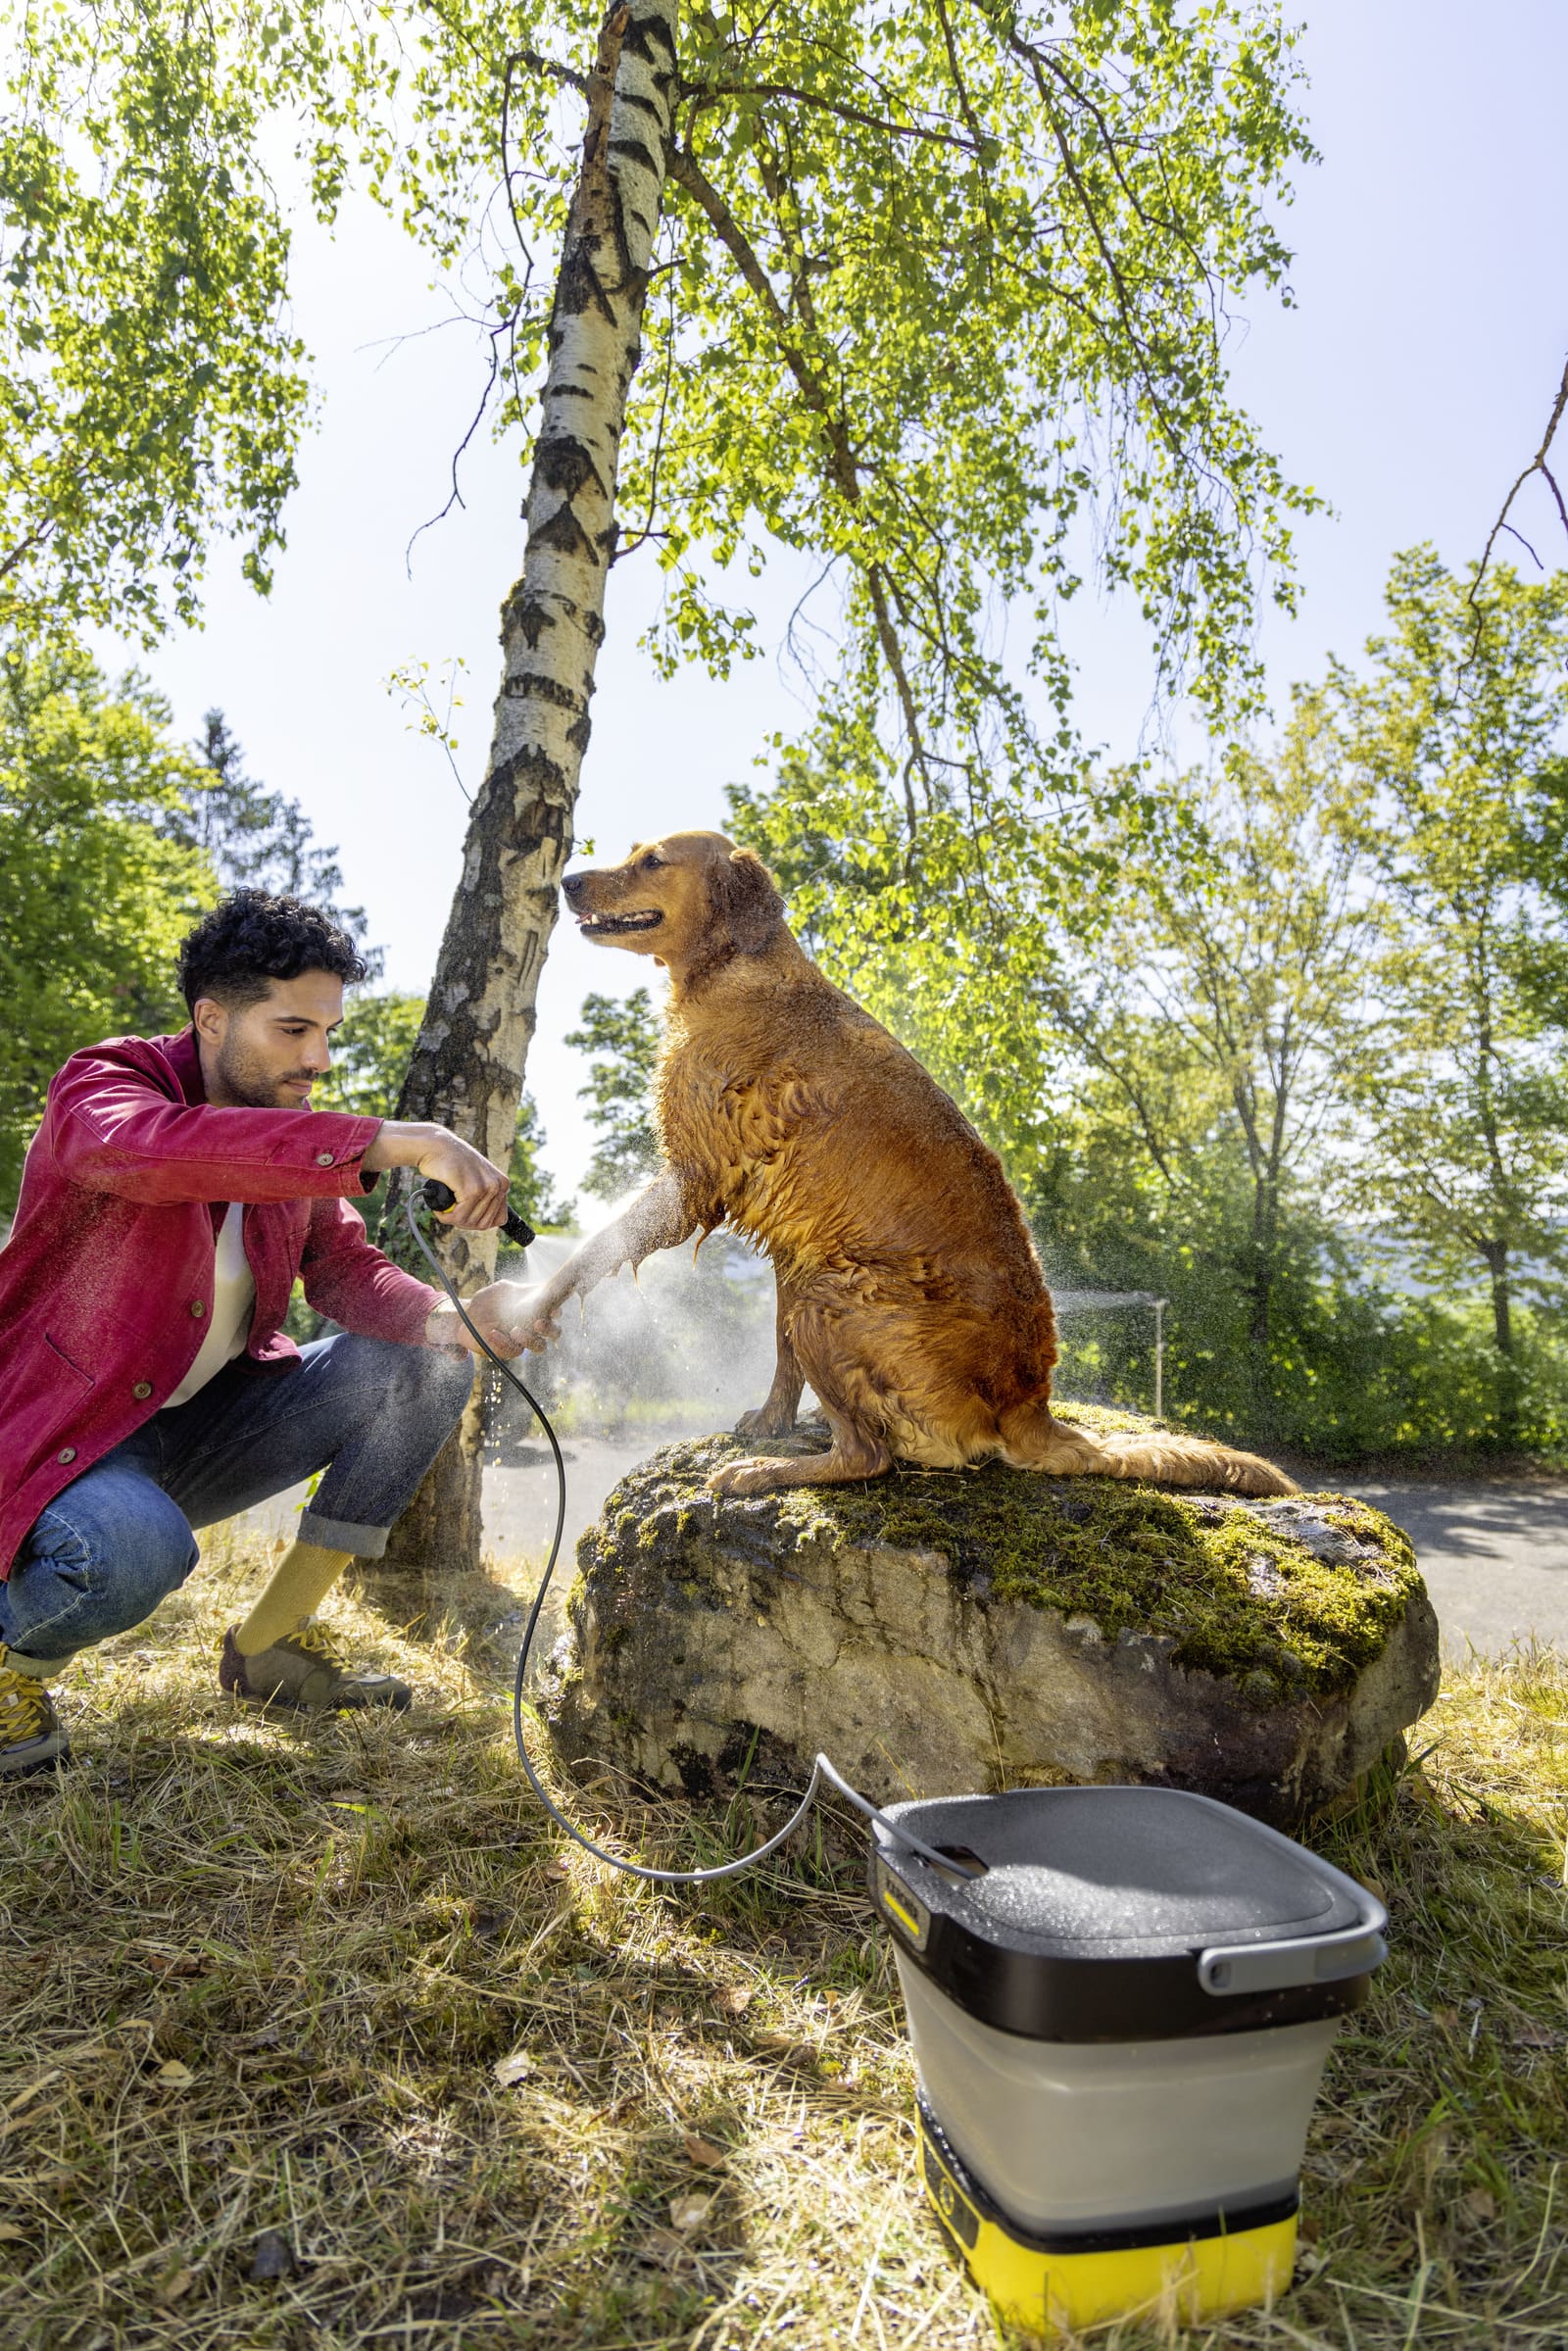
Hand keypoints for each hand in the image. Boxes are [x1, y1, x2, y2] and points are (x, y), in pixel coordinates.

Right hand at [363, 1120, 510, 1229]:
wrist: (435, 1146)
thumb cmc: (451, 1164)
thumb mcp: (476, 1178)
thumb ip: (486, 1197)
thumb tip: (489, 1223)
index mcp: (502, 1184)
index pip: (499, 1219)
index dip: (479, 1222)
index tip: (464, 1216)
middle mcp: (498, 1186)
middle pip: (484, 1223)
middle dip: (464, 1223)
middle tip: (450, 1213)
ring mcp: (487, 1188)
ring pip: (471, 1221)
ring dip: (453, 1220)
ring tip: (444, 1209)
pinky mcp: (472, 1190)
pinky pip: (460, 1216)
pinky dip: (447, 1217)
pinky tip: (440, 1209)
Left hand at [425, 1280, 560, 1358]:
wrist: (468, 1316)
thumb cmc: (488, 1300)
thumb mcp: (502, 1289)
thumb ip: (517, 1290)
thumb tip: (531, 1291)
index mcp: (537, 1308)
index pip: (556, 1310)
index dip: (557, 1310)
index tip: (552, 1309)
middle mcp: (535, 1326)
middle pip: (555, 1332)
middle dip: (550, 1329)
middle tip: (538, 1323)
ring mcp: (524, 1340)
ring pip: (540, 1346)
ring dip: (531, 1339)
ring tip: (514, 1331)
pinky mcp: (510, 1350)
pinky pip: (515, 1351)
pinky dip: (504, 1342)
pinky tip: (493, 1333)